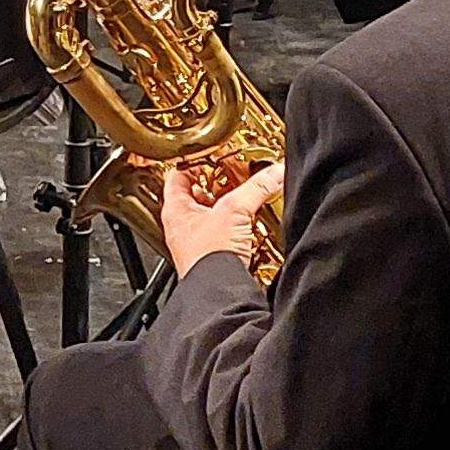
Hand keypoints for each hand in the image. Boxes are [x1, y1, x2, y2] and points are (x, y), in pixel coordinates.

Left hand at [159, 157, 280, 278]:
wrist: (219, 293)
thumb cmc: (210, 257)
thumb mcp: (235, 211)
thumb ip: (256, 188)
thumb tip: (274, 172)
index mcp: (175, 210)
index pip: (178, 175)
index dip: (194, 162)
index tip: (211, 156)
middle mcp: (182, 227)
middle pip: (196, 195)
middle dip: (216, 185)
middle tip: (233, 175)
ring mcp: (195, 243)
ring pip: (210, 215)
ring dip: (226, 206)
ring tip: (243, 197)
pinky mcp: (211, 257)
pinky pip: (222, 234)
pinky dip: (234, 227)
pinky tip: (248, 225)